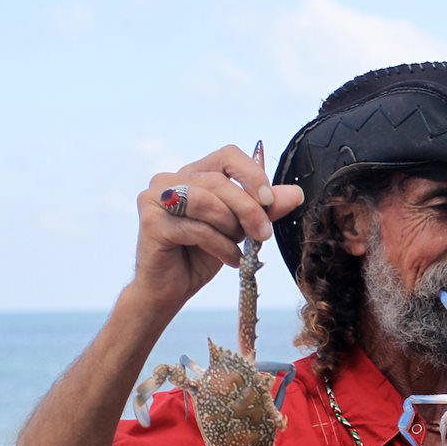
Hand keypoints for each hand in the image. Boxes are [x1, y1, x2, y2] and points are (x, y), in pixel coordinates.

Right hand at [131, 143, 303, 312]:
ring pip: (206, 202)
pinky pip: (196, 228)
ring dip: (231, 227)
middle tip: (264, 234)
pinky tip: (229, 260)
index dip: (252, 174)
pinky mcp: (151, 222)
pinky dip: (220, 246)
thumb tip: (295, 193)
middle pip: (219, 181)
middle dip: (249, 209)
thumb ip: (263, 209)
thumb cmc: (200, 256)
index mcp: (193, 174)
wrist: (170, 290)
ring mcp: (155, 198)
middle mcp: (170, 180)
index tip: (270, 200)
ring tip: (239, 247)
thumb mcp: (239, 229)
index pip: (228, 155)